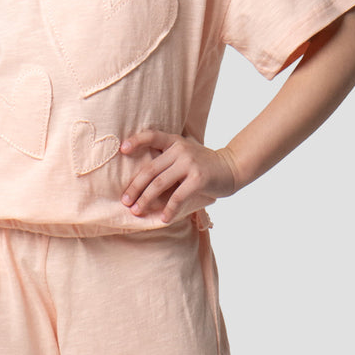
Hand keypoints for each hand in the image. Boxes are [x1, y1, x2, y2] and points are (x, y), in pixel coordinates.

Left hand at [119, 129, 237, 222]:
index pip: (152, 136)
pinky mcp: (198, 179)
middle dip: (135, 187)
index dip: (136, 141)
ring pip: (159, 184)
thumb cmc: (204, 165)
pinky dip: (169, 209)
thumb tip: (142, 181)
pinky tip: (163, 218)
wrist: (232, 168)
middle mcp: (180, 150)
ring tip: (137, 211)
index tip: (122, 150)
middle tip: (125, 201)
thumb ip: (168, 160)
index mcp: (175, 142)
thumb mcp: (186, 155)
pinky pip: (177, 197)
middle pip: (150, 170)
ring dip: (146, 200)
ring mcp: (189, 164)